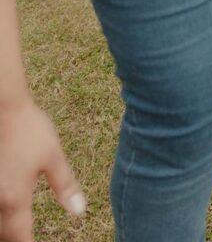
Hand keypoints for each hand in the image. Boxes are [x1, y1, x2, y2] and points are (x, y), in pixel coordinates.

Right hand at [0, 98, 84, 240]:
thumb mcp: (53, 156)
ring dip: (8, 228)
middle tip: (30, 235)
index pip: (21, 238)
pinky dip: (2, 213)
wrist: (3, 106)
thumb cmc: (29, 129)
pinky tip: (9, 207)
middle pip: (4, 234)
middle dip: (17, 238)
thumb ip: (65, 186)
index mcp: (15, 200)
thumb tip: (79, 210)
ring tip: (21, 227)